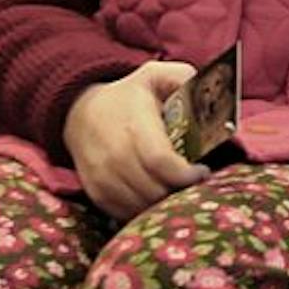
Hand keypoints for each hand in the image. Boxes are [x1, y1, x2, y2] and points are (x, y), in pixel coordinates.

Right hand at [63, 59, 211, 219]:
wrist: (80, 113)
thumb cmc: (128, 96)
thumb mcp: (155, 75)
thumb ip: (183, 77)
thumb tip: (208, 92)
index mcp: (133, 124)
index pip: (161, 161)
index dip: (186, 174)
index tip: (202, 171)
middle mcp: (114, 154)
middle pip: (153, 189)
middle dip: (180, 192)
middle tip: (194, 184)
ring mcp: (102, 176)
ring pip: (140, 206)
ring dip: (163, 204)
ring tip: (177, 190)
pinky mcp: (96, 193)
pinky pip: (125, 213)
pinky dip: (144, 211)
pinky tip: (157, 196)